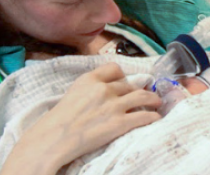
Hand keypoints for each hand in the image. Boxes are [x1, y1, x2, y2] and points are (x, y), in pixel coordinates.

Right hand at [1, 63, 161, 174]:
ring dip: (152, 99)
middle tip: (144, 95)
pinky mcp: (119, 123)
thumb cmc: (56, 122)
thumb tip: (103, 92)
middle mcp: (103, 89)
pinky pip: (144, 116)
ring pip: (142, 96)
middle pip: (129, 85)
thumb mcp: (71, 94)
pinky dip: (152, 116)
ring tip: (157, 102)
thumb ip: (88, 89)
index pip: (114, 69)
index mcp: (89, 80)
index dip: (123, 76)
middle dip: (138, 90)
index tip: (126, 81)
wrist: (52, 140)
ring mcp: (113, 105)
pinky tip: (155, 118)